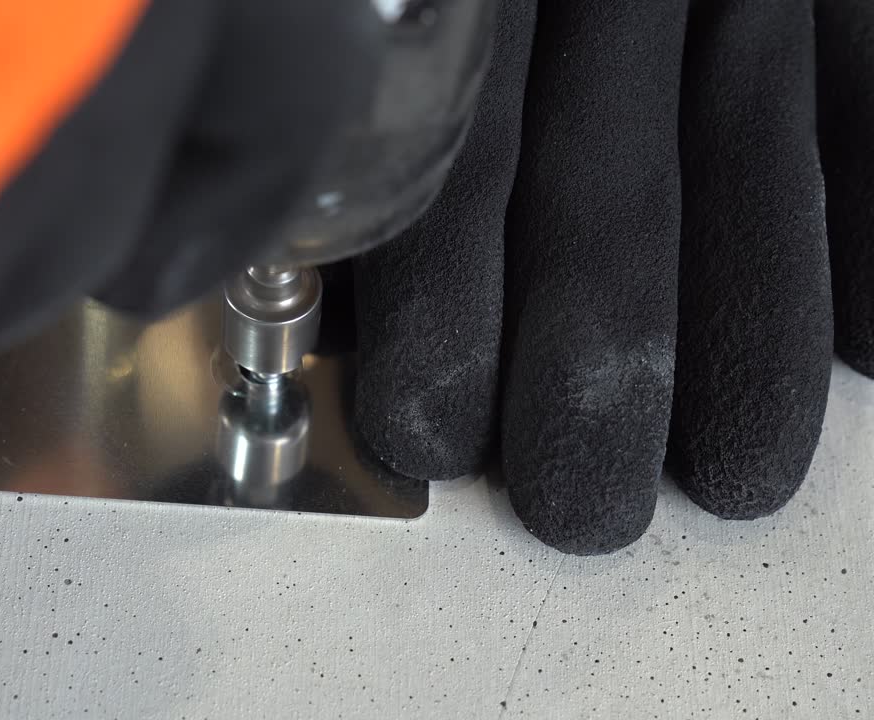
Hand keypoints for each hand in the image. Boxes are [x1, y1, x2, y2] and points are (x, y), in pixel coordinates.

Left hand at [347, 0, 873, 553]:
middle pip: (602, 204)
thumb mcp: (395, 9)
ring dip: (748, 342)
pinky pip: (872, 102)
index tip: (429, 433)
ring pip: (751, 174)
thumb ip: (389, 104)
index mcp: (468, 7)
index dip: (441, 317)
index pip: (451, 174)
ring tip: (739, 475)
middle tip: (585, 505)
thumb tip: (338, 282)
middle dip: (592, 373)